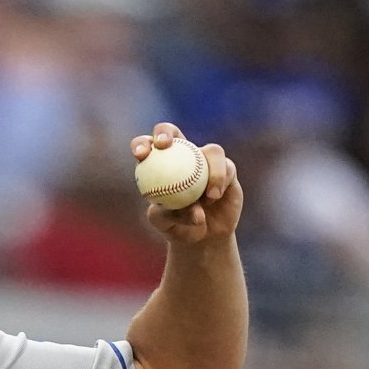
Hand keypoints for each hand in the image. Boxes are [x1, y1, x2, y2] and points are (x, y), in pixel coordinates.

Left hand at [132, 123, 242, 247]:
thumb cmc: (178, 228)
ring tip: (209, 197)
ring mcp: (205, 160)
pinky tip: (215, 197)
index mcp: (159, 164)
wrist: (204, 237)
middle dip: (165, 132)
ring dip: (212, 172)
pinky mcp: (227, 168)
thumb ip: (168, 214)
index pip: (147, 146)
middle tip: (164, 145)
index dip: (142, 144)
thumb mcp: (166, 225)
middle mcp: (182, 155)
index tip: (141, 155)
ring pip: (211, 151)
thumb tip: (186, 208)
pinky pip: (227, 168)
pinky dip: (220, 183)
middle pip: (171, 131)